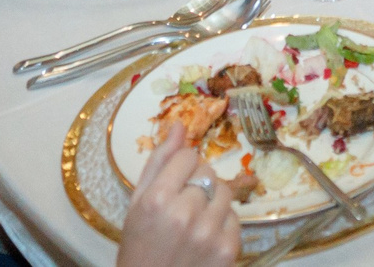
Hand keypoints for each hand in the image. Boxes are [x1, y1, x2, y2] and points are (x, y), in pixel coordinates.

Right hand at [116, 127, 241, 266]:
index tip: (173, 183)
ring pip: (225, 191)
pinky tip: (205, 236)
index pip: (187, 156)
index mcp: (157, 199)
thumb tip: (179, 125)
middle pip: (207, 171)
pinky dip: (223, 223)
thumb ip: (158, 162)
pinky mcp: (228, 249)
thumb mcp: (138, 203)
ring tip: (195, 219)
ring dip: (212, 200)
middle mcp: (185, 213)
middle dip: (197, 182)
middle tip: (182, 204)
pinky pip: (235, 217)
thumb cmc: (139, 245)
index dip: (181, 168)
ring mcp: (210, 233)